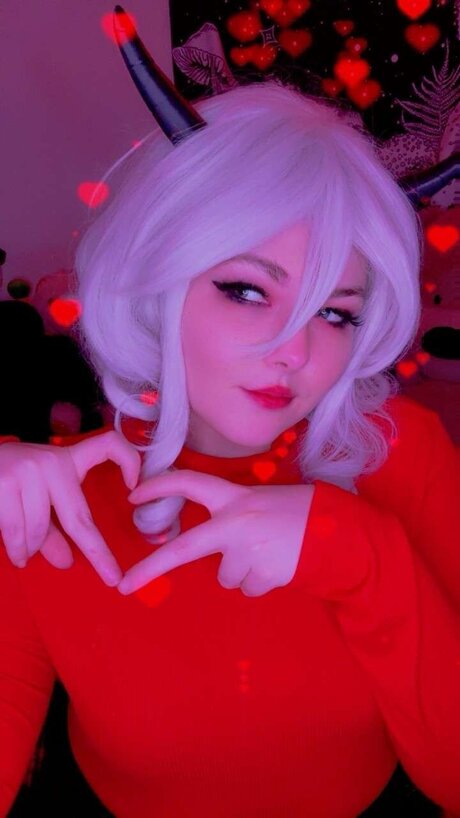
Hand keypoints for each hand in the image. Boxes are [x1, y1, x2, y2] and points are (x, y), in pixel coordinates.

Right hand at [0, 431, 140, 584]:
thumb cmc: (8, 481)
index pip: (108, 445)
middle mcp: (53, 462)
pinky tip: (19, 557)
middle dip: (97, 552)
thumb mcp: (37, 497)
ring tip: (24, 553)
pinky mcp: (5, 483)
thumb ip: (53, 528)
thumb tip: (67, 561)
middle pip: (79, 517)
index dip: (129, 461)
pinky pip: (18, 531)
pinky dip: (18, 550)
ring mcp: (29, 470)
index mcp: (67, 460)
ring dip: (33, 549)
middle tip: (111, 578)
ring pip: (42, 530)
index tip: (135, 487)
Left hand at [118, 470, 314, 596]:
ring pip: (227, 575)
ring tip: (270, 554)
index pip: (190, 483)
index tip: (135, 495)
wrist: (337, 531)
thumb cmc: (298, 512)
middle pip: (184, 549)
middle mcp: (236, 523)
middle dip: (151, 567)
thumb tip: (211, 544)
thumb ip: (232, 514)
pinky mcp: (263, 575)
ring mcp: (248, 551)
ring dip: (243, 571)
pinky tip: (280, 565)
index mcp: (235, 497)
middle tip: (126, 585)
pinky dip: (260, 581)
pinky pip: (248, 587)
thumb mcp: (261, 501)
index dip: (160, 486)